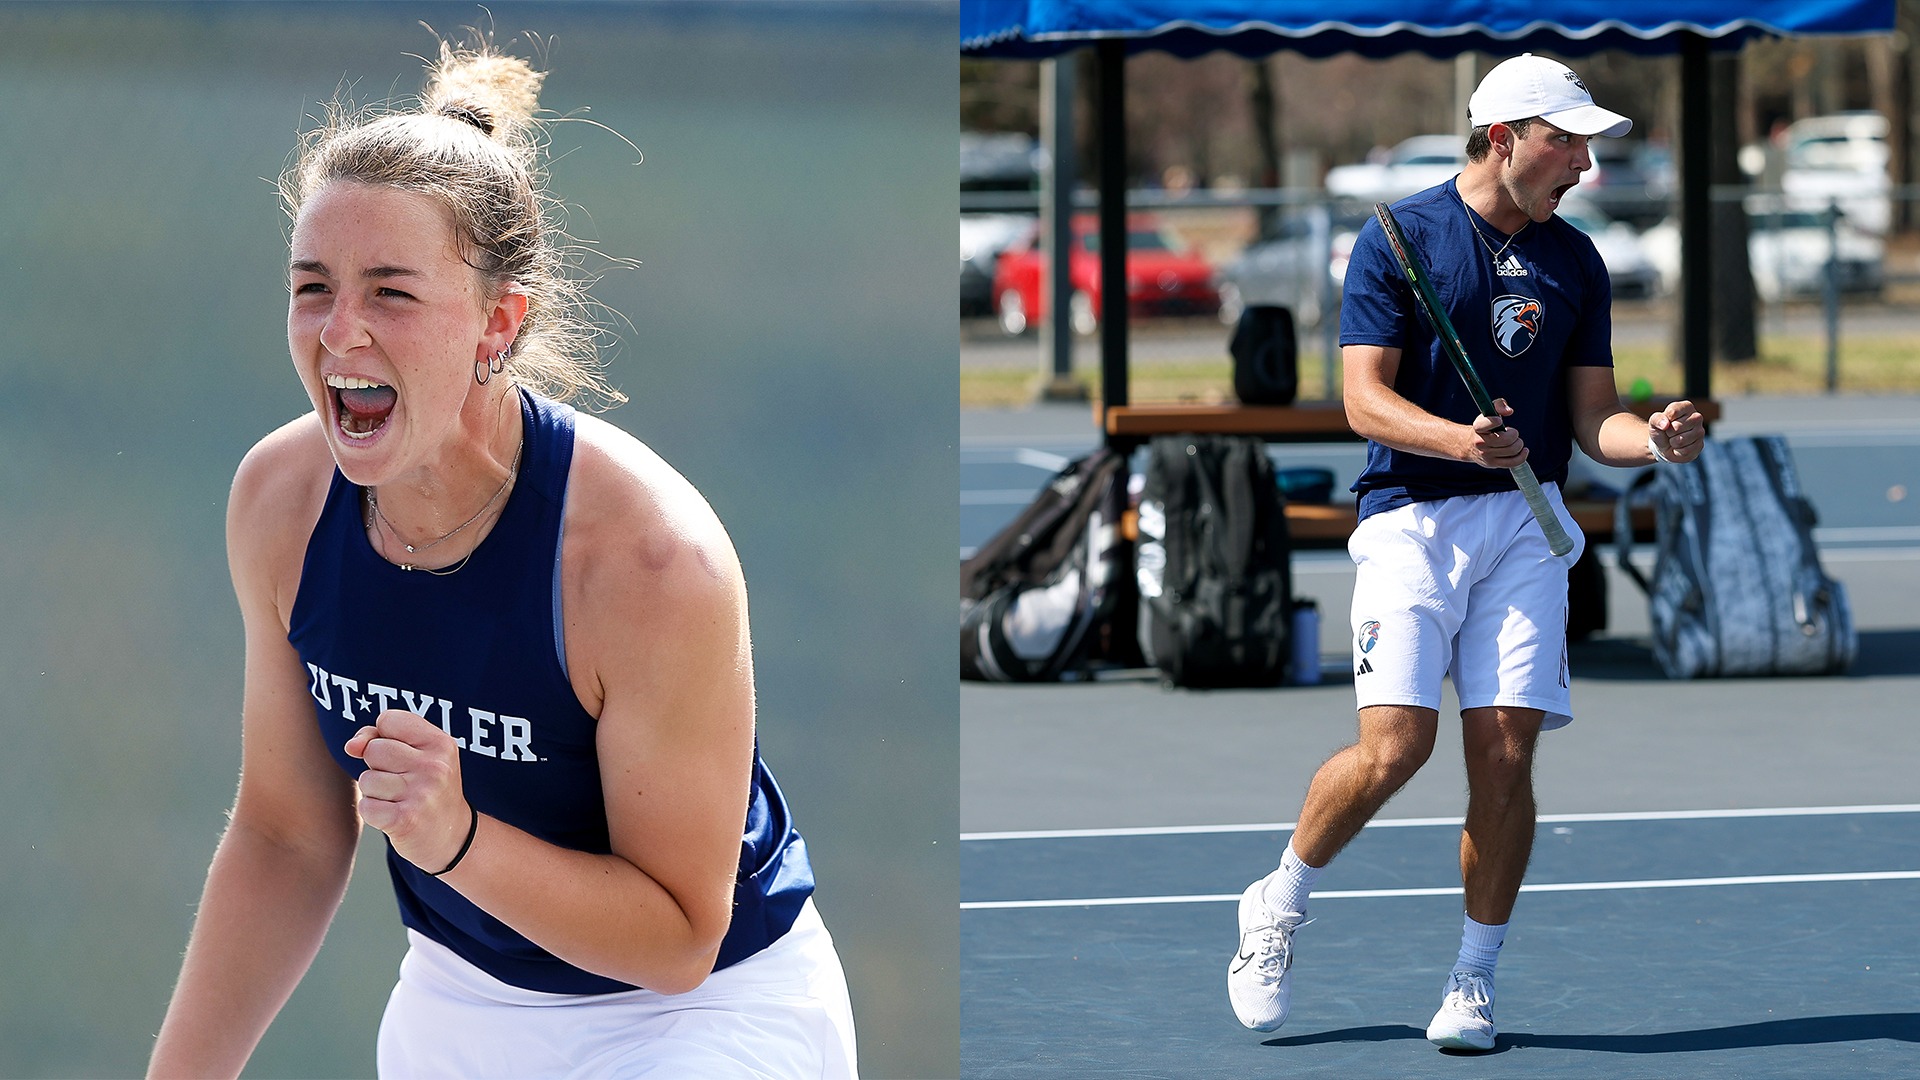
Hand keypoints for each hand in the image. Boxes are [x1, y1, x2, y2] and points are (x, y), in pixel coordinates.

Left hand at [344, 709, 472, 873]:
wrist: (453, 836)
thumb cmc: (427, 789)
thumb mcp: (418, 755)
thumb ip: (379, 738)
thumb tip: (351, 746)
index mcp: (441, 743)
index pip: (388, 720)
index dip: (385, 737)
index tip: (403, 755)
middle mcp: (435, 766)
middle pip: (374, 749)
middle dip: (378, 766)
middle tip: (402, 781)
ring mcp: (421, 793)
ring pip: (366, 779)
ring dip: (375, 792)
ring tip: (399, 800)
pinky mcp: (405, 820)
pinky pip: (365, 806)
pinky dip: (373, 813)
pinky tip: (394, 817)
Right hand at [1468, 398, 1527, 468]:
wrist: (1469, 446)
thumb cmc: (1485, 426)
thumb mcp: (1488, 411)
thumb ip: (1499, 405)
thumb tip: (1509, 411)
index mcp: (1478, 427)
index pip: (1486, 423)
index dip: (1495, 421)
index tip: (1499, 420)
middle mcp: (1480, 442)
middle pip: (1506, 439)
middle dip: (1514, 434)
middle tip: (1512, 433)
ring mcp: (1486, 455)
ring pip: (1512, 450)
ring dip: (1518, 444)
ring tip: (1514, 441)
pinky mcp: (1492, 463)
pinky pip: (1513, 462)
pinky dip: (1522, 456)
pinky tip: (1523, 450)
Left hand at [1650, 400, 1704, 462]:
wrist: (1664, 446)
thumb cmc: (1661, 430)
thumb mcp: (1654, 422)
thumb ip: (1657, 419)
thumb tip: (1666, 424)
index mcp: (1686, 406)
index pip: (1673, 412)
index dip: (1664, 420)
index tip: (1665, 422)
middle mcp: (1697, 417)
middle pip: (1677, 427)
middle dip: (1669, 432)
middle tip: (1670, 433)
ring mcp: (1700, 431)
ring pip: (1681, 440)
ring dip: (1673, 442)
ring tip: (1674, 439)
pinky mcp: (1700, 445)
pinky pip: (1685, 451)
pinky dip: (1677, 451)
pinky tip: (1679, 447)